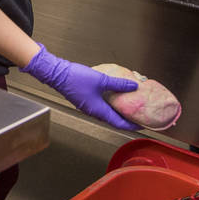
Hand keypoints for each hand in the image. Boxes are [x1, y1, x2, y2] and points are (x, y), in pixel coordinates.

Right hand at [22, 45, 138, 129]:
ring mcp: (88, 106)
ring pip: (106, 113)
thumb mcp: (101, 80)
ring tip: (128, 108)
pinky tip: (113, 97)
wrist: (57, 74)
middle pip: (113, 120)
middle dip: (126, 120)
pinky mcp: (85, 101)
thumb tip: (133, 87)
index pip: (118, 123)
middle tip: (137, 116)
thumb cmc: (75, 79)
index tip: (141, 126)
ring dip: (117, 112)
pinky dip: (110, 105)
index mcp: (98, 110)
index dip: (131, 125)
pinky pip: (100, 107)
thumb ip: (118, 84)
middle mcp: (93, 112)